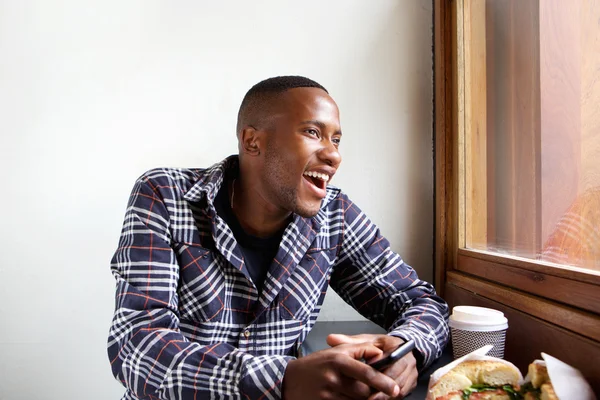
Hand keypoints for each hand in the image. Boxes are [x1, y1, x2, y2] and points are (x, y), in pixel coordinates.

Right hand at [283, 342, 399, 399]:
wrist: (288, 380)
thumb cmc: (315, 365)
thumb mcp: (335, 351)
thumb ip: (359, 349)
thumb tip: (380, 355)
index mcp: (338, 360)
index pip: (367, 372)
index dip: (383, 382)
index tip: (395, 389)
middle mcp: (333, 377)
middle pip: (364, 392)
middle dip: (374, 394)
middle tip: (382, 394)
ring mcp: (327, 393)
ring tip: (363, 396)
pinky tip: (350, 399)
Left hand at [326, 334, 417, 399]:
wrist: (399, 349)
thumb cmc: (381, 346)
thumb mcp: (366, 340)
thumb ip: (349, 341)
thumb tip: (331, 339)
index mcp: (397, 347)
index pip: (391, 362)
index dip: (379, 375)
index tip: (367, 383)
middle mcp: (408, 361)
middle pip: (397, 380)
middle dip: (382, 391)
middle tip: (368, 399)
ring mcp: (411, 375)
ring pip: (400, 391)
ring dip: (386, 398)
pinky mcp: (410, 385)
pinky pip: (401, 396)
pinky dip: (389, 399)